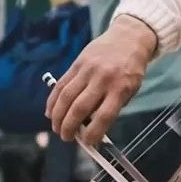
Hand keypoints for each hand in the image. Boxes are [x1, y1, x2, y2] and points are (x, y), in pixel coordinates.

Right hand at [48, 19, 157, 143]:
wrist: (128, 38)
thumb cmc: (130, 69)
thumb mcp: (130, 89)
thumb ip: (112, 106)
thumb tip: (91, 126)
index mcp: (120, 88)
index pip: (104, 116)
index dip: (94, 133)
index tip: (88, 143)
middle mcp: (102, 80)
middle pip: (80, 108)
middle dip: (69, 127)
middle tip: (66, 137)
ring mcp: (87, 71)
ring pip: (66, 97)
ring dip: (57, 116)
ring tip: (56, 128)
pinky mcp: (77, 64)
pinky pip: (61, 85)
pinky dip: (52, 100)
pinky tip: (49, 112)